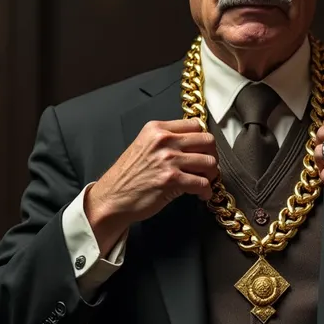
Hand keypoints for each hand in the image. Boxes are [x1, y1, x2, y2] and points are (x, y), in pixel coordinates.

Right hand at [85, 119, 217, 253]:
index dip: (203, 139)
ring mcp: (168, 160)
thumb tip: (194, 143)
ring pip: (209, 162)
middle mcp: (164, 141)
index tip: (203, 149)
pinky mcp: (172, 180)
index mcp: (157, 129)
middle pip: (207, 140)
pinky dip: (206, 191)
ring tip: (204, 181)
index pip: (195, 124)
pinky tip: (201, 195)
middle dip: (211, 155)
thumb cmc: (128, 176)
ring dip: (211, 174)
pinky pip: (202, 183)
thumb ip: (166, 140)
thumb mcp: (144, 146)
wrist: (112, 198)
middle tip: (207, 167)